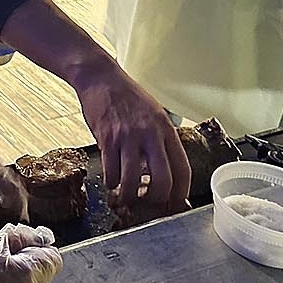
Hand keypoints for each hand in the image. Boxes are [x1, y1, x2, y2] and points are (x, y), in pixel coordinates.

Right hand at [70, 57, 190, 210]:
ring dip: (130, 196)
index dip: (181, 192)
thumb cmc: (127, 96)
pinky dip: (111, 183)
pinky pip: (111, 172)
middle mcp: (150, 134)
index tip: (177, 203)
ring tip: (126, 198)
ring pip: (133, 180)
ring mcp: (127, 137)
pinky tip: (111, 181)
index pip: (182, 168)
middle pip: (163, 180)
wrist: (100, 77)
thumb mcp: (153, 113)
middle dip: (158, 200)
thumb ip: (160, 138)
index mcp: (165, 129)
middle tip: (151, 205)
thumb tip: (164, 167)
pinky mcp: (106, 138)